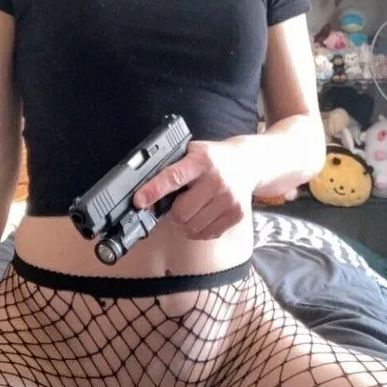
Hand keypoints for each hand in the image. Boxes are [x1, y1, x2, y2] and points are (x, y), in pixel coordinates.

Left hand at [133, 139, 253, 240]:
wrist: (247, 162)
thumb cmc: (212, 158)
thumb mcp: (192, 152)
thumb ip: (172, 167)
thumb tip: (145, 190)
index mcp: (200, 161)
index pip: (173, 177)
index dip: (153, 191)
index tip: (139, 201)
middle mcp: (216, 180)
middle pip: (181, 212)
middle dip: (172, 212)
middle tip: (176, 204)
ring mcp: (228, 199)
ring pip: (192, 227)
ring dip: (184, 223)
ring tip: (190, 209)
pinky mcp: (237, 215)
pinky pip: (206, 234)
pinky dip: (198, 230)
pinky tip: (202, 215)